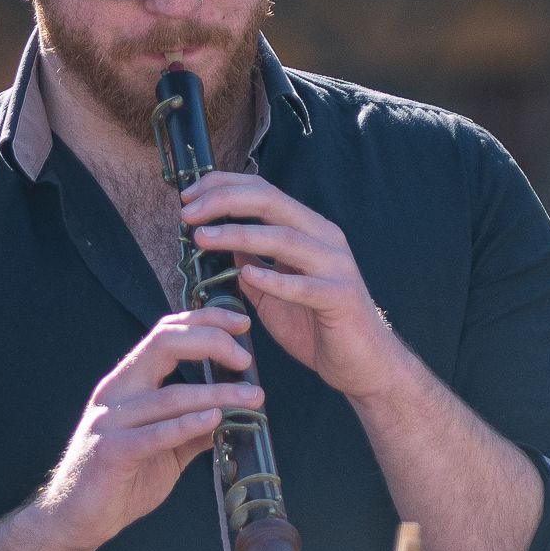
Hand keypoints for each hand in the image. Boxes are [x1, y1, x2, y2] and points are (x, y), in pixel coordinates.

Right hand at [30, 310, 260, 550]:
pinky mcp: (111, 452)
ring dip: (218, 393)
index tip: (241, 324)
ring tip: (253, 398)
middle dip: (211, 342)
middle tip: (246, 360)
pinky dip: (188, 424)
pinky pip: (155, 433)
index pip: (165, 333)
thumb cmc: (118, 480)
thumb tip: (231, 415)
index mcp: (128, 383)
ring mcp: (110, 420)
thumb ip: (192, 430)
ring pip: (170, 394)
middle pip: (164, 344)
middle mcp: (117, 392)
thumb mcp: (165, 450)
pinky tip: (216, 419)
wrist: (75, 520)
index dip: (204, 321)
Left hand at [181, 172, 407, 401]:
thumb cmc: (318, 326)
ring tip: (203, 237)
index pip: (265, 192)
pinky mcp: (341, 297)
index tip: (189, 196)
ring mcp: (336, 266)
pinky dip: (275, 279)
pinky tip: (247, 275)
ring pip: (284, 238)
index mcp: (309, 230)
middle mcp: (325, 239)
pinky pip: (304, 286)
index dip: (225, 187)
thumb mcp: (274, 292)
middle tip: (187, 212)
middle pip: (271, 203)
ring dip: (239, 234)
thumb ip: (252, 266)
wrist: (362, 363)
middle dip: (225, 201)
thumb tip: (220, 243)